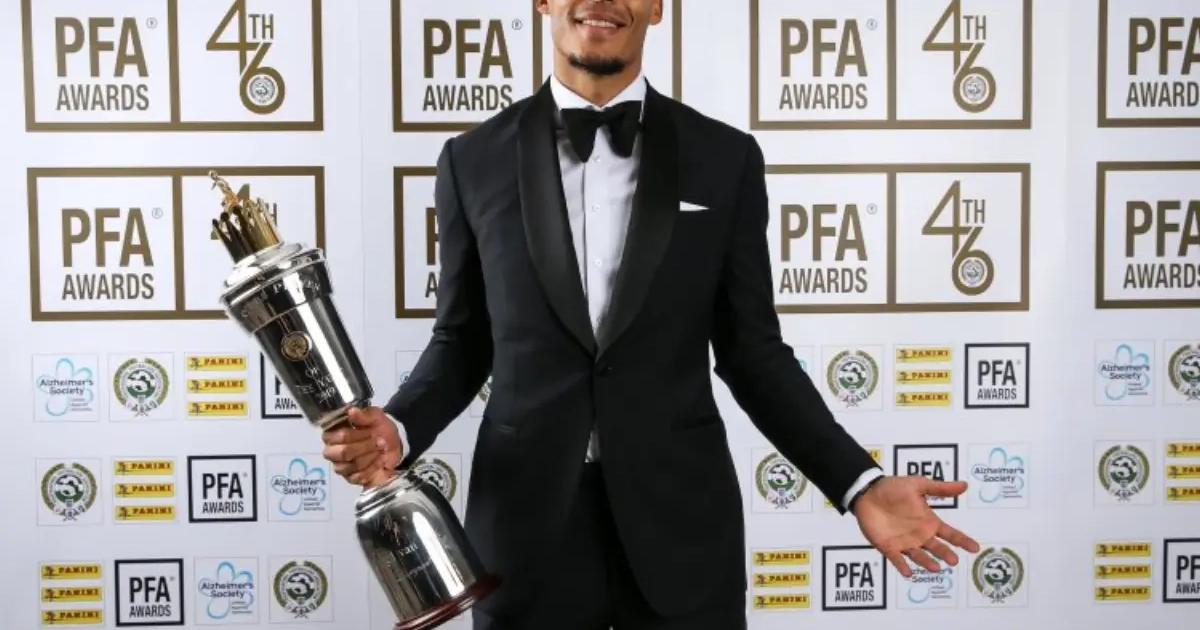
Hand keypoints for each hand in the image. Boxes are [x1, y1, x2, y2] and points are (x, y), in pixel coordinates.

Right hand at [321, 406, 402, 485]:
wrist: (394, 444)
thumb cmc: (379, 428)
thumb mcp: (376, 417)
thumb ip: (364, 414)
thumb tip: (352, 411)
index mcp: (333, 433)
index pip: (338, 436)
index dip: (356, 435)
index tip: (371, 431)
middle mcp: (332, 451)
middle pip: (343, 453)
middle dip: (365, 447)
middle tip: (379, 442)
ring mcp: (340, 466)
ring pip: (352, 465)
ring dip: (371, 456)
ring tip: (382, 449)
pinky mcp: (350, 478)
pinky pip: (359, 476)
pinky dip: (374, 467)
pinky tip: (381, 460)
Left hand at [852, 476, 980, 576]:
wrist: (867, 492)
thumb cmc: (893, 488)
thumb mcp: (918, 485)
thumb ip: (940, 488)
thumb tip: (964, 485)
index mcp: (928, 522)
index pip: (950, 533)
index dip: (962, 541)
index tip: (975, 548)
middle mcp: (919, 535)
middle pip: (936, 548)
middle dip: (945, 554)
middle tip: (953, 560)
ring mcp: (904, 542)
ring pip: (919, 556)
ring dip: (927, 562)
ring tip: (935, 568)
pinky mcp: (888, 547)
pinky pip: (896, 559)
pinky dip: (902, 566)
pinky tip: (908, 572)